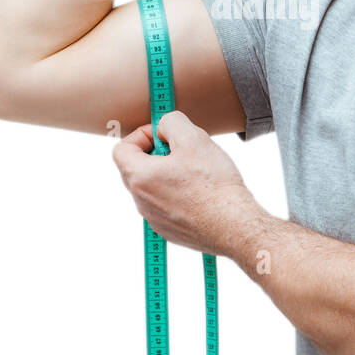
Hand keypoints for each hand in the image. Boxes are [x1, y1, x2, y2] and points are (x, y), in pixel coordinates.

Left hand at [111, 110, 263, 256]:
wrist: (234, 226)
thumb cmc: (214, 184)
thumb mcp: (193, 137)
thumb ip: (170, 122)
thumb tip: (163, 128)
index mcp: (140, 178)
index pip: (121, 150)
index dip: (141, 136)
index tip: (162, 136)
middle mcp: (141, 201)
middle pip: (136, 169)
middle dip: (156, 154)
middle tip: (182, 151)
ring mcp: (154, 219)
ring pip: (152, 188)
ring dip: (167, 175)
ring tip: (195, 172)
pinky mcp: (169, 231)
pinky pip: (165, 206)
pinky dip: (177, 195)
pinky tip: (201, 193)